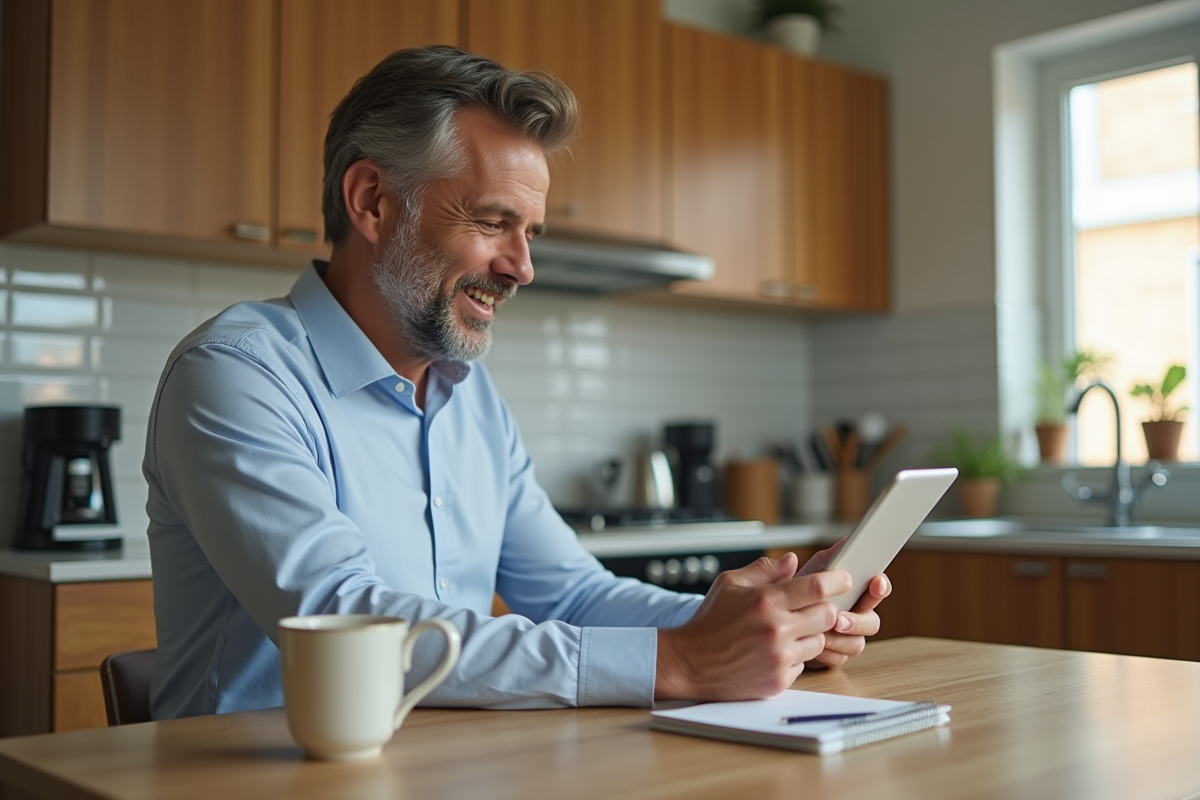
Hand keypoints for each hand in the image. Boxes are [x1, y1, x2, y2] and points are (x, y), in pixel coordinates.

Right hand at [655, 552, 851, 700]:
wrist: (690, 662)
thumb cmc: (710, 621)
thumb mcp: (730, 584)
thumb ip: (764, 571)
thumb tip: (792, 561)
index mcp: (765, 601)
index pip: (816, 587)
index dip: (836, 580)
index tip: (844, 579)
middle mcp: (775, 629)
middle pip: (827, 615)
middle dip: (824, 609)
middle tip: (812, 608)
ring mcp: (779, 657)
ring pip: (819, 641)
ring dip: (810, 635)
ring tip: (787, 632)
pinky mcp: (779, 680)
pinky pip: (803, 664)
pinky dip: (795, 658)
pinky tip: (774, 652)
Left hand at [796, 540, 889, 668]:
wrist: (769, 622)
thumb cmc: (793, 594)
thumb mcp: (810, 573)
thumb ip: (829, 559)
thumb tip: (845, 540)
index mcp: (853, 593)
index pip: (877, 589)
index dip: (880, 586)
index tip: (876, 580)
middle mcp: (855, 616)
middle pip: (872, 622)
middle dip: (858, 621)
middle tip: (839, 618)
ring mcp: (846, 637)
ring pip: (857, 643)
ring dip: (838, 638)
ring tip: (819, 633)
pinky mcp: (833, 655)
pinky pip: (839, 658)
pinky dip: (825, 652)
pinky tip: (812, 645)